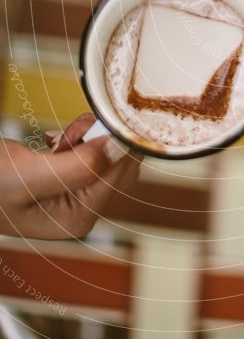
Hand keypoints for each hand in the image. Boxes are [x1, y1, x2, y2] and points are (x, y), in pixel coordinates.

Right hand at [0, 114, 140, 238]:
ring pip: (105, 154)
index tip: (103, 120)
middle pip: (118, 165)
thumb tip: (120, 148)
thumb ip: (78, 166)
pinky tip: (55, 140)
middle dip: (100, 140)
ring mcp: (73, 195)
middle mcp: (80, 210)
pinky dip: (77, 138)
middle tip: (70, 131)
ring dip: (87, 136)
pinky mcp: (64, 179)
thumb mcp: (28, 174)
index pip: (120, 174)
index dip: (117, 143)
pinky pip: (88, 152)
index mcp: (77, 217)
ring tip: (57, 137)